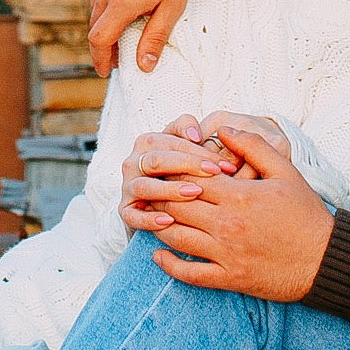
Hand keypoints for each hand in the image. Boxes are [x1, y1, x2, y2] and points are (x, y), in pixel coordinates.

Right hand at [88, 0, 198, 77]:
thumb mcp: (173, 7)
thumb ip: (155, 37)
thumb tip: (143, 66)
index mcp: (123, 1)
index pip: (99, 38)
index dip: (100, 58)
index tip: (105, 69)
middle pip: (95, 21)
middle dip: (105, 38)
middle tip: (120, 49)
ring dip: (106, 13)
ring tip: (127, 16)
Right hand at [122, 118, 237, 229]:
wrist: (161, 199)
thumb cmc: (181, 169)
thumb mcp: (185, 145)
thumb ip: (188, 129)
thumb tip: (194, 134)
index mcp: (147, 142)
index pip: (172, 142)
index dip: (199, 151)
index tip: (224, 163)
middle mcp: (133, 163)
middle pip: (157, 160)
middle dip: (188, 165)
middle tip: (214, 173)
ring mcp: (128, 187)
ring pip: (145, 186)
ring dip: (169, 190)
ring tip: (195, 193)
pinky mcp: (125, 211)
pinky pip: (133, 216)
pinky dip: (149, 219)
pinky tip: (169, 221)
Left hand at [146, 124, 334, 301]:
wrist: (326, 260)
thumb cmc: (307, 214)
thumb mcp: (285, 172)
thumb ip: (254, 146)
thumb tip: (225, 129)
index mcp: (239, 196)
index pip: (190, 177)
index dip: (172, 169)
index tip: (162, 165)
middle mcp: (228, 225)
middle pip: (176, 206)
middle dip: (160, 195)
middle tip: (150, 189)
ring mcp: (227, 254)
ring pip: (176, 238)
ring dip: (159, 225)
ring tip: (151, 216)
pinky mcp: (230, 278)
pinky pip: (190, 274)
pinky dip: (169, 266)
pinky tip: (158, 255)